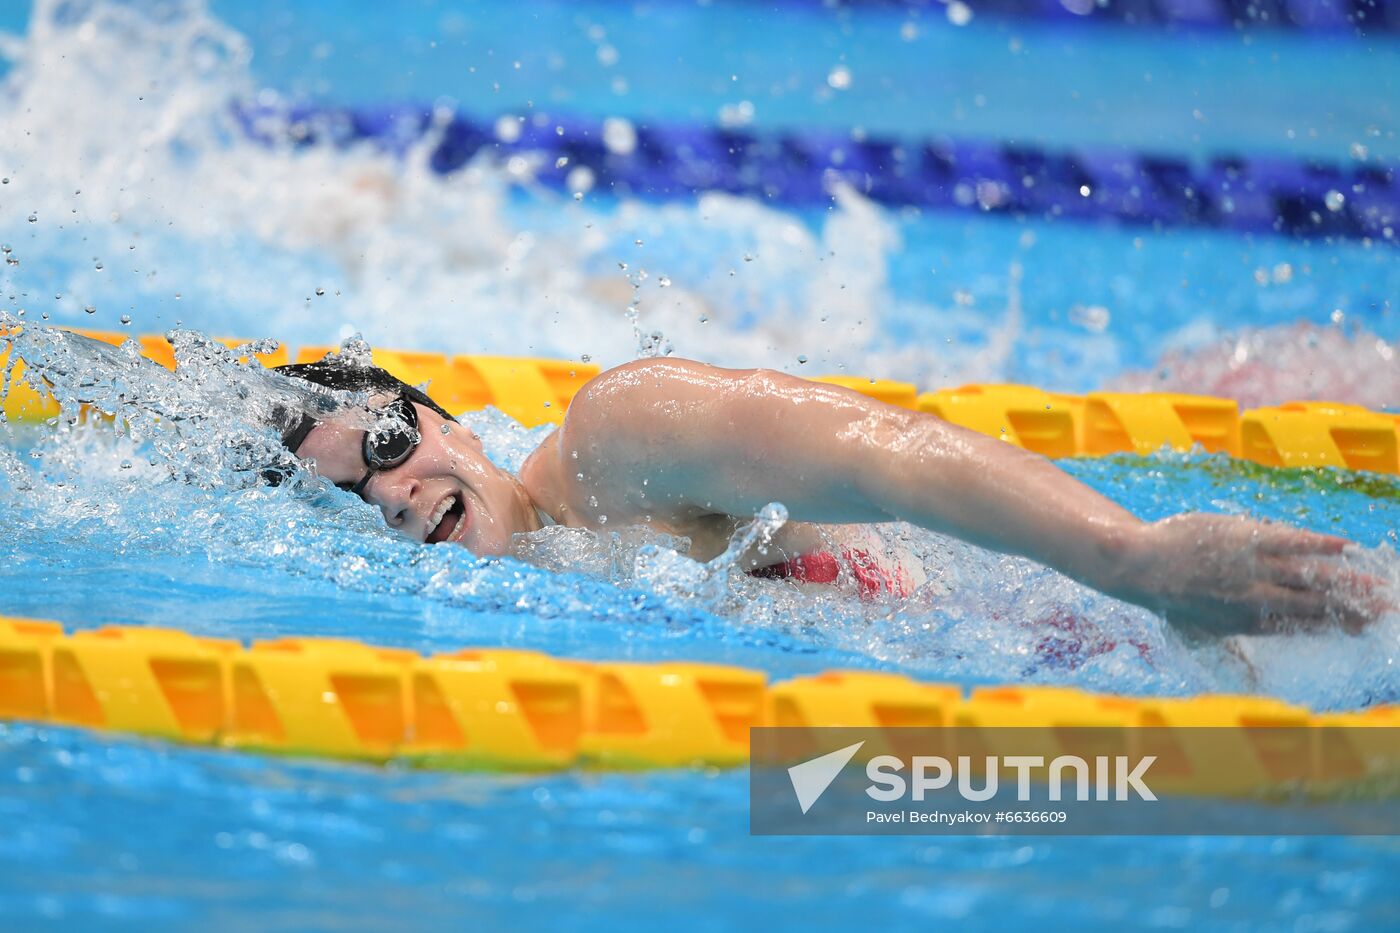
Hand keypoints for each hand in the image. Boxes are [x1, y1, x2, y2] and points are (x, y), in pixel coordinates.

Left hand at [1105, 514, 1386, 635]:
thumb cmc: (1167, 599)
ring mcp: (1253, 569)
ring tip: (1379, 587)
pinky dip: (1317, 545)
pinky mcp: (1245, 540)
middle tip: (1389, 610)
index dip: (1340, 626)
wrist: (1139, 566)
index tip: (1368, 626)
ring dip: (1348, 581)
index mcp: (1251, 623)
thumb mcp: (1201, 637)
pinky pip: (1289, 542)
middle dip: (1357, 608)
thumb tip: (1253, 685)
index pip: (1306, 625)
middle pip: (1317, 605)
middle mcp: (1258, 599)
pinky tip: (1345, 547)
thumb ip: (1234, 658)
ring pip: (1310, 577)